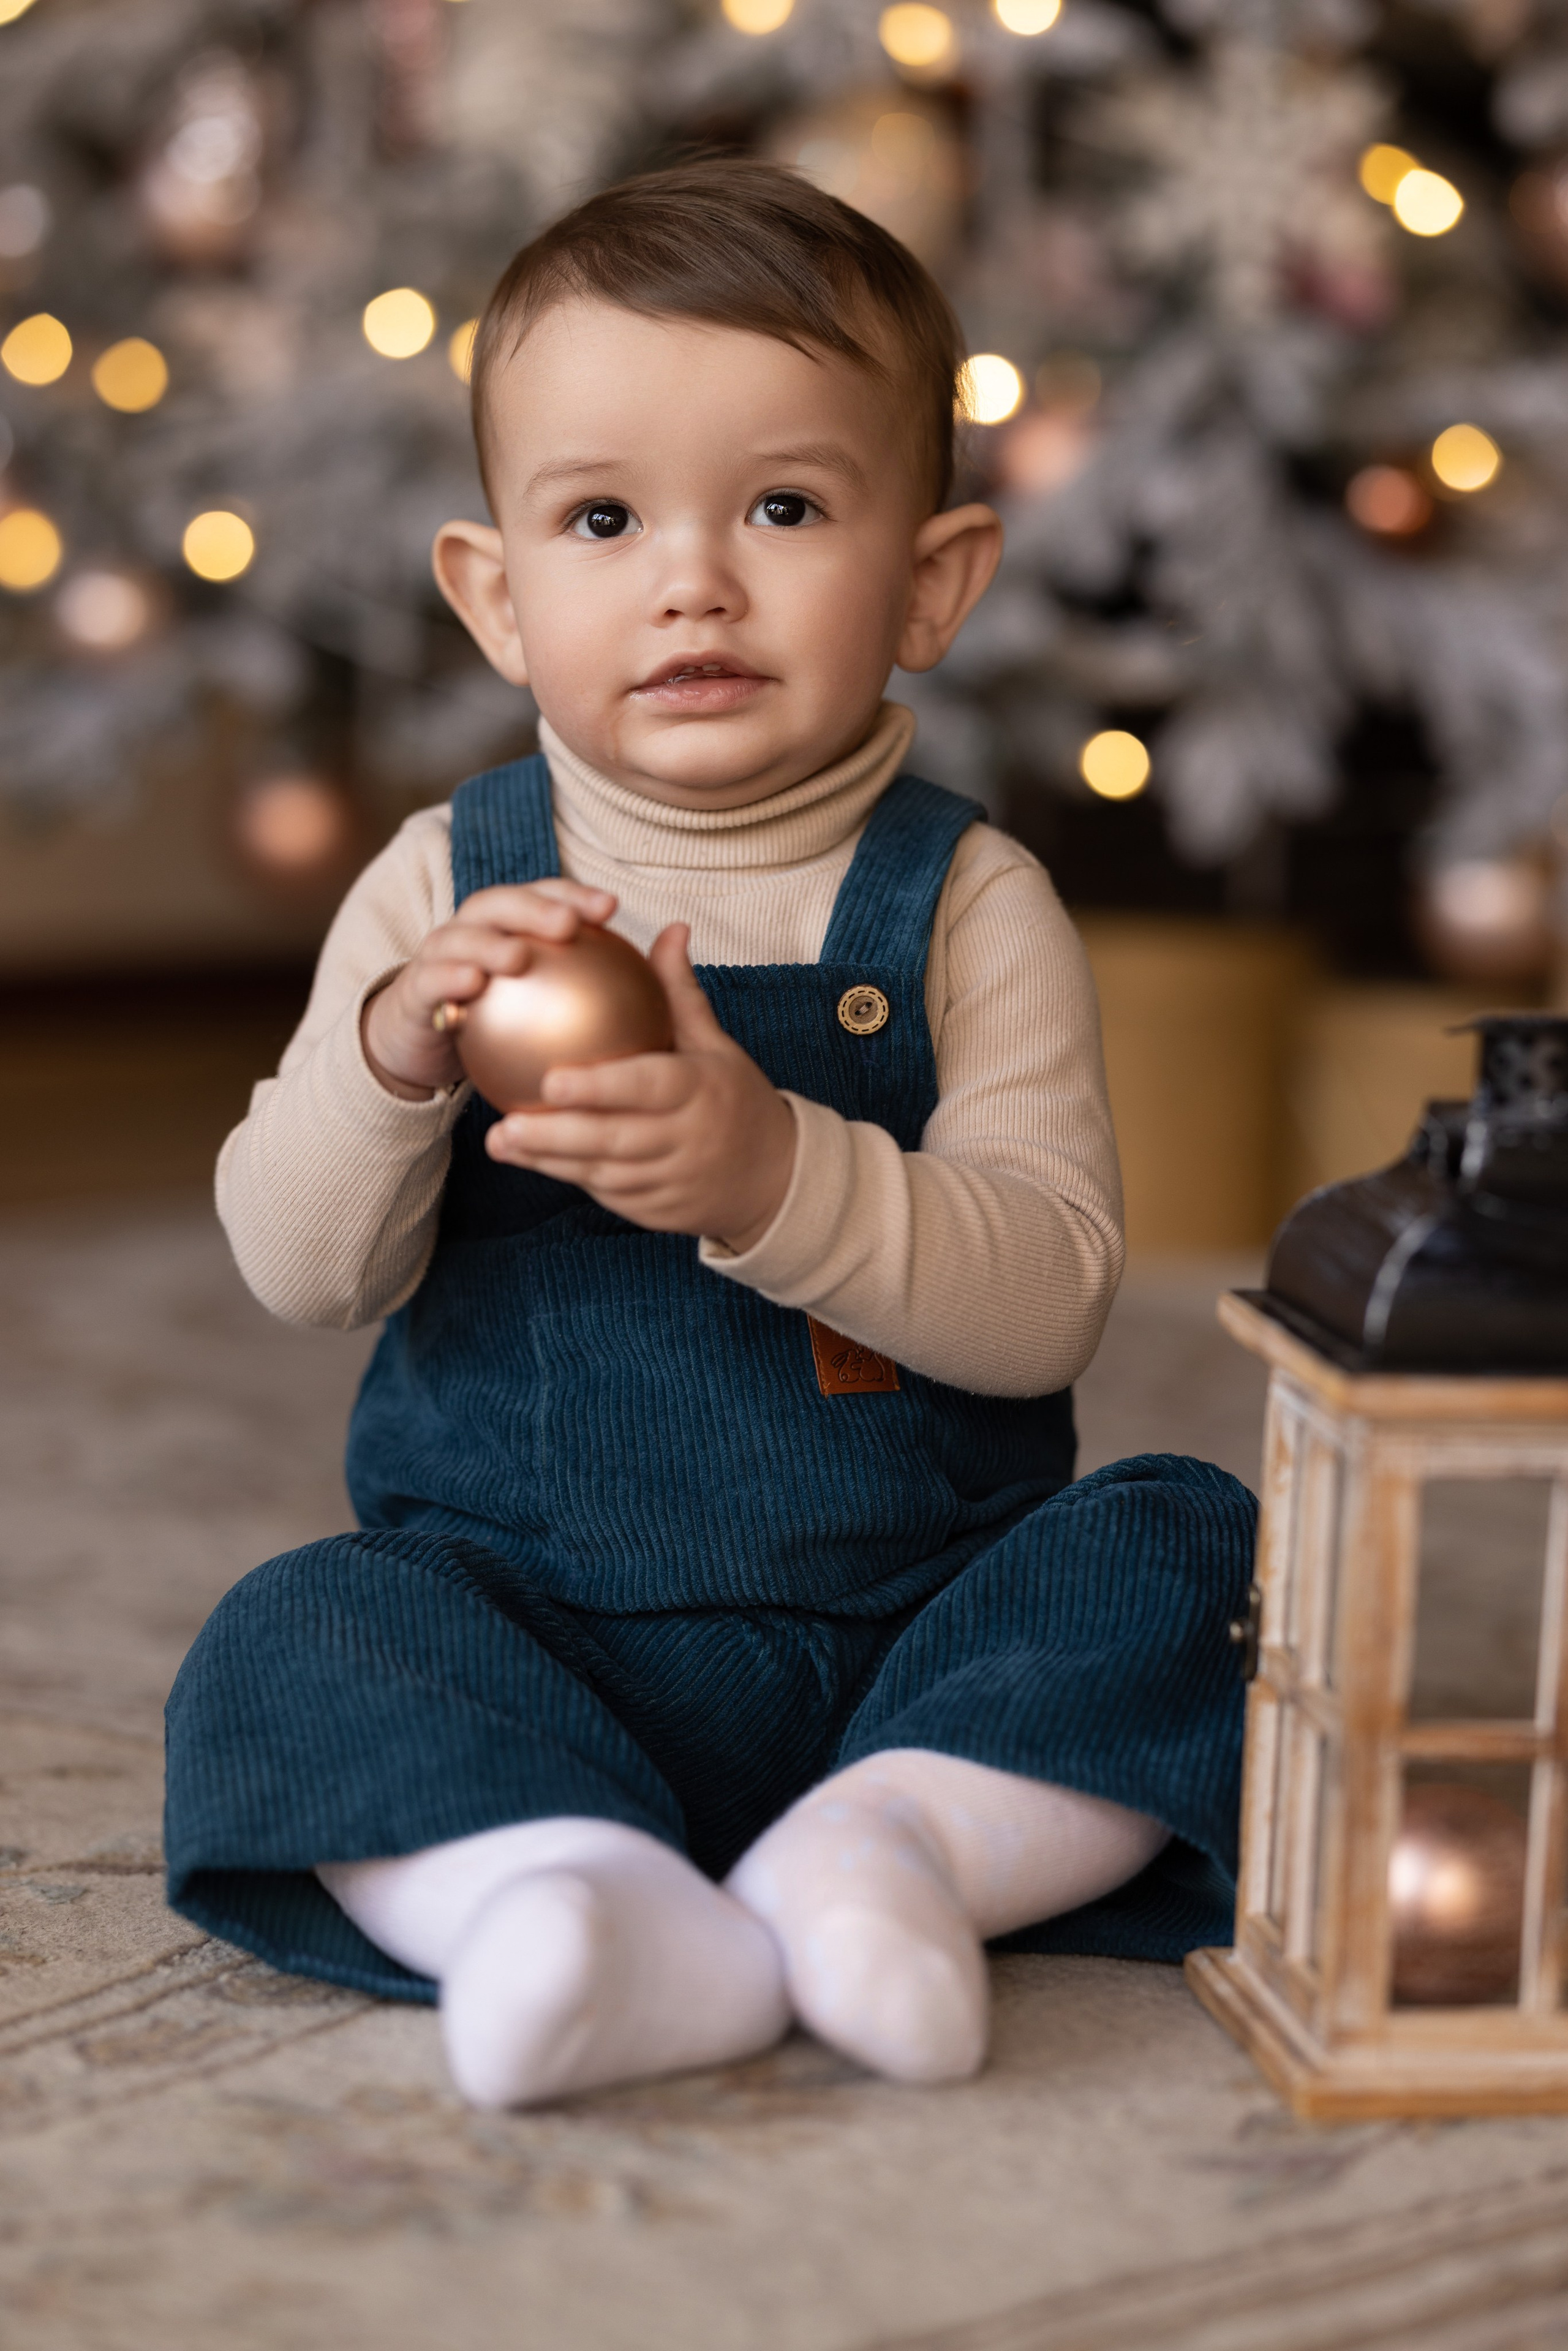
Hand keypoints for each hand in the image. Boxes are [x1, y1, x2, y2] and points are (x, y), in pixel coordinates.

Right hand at [362, 880, 616, 1098]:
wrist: (421, 1044)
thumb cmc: (495, 1021)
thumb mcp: (541, 1006)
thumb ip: (587, 989)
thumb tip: (648, 989)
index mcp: (508, 925)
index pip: (544, 898)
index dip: (575, 896)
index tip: (611, 908)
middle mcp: (473, 929)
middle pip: (503, 904)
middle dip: (535, 908)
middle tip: (568, 924)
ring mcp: (440, 956)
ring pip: (463, 937)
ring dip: (489, 944)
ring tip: (518, 957)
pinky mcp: (416, 990)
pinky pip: (432, 980)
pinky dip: (450, 978)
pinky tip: (471, 985)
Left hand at [485, 924, 796, 1249]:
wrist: (776, 1177)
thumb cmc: (736, 1098)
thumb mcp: (718, 1045)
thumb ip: (681, 992)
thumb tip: (669, 929)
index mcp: (700, 1091)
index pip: (646, 1087)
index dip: (598, 1088)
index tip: (551, 1078)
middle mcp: (685, 1139)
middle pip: (615, 1138)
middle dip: (556, 1135)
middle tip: (505, 1123)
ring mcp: (670, 1180)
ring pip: (602, 1171)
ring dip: (549, 1159)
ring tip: (499, 1142)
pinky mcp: (656, 1210)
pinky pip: (605, 1192)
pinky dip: (566, 1175)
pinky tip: (525, 1158)